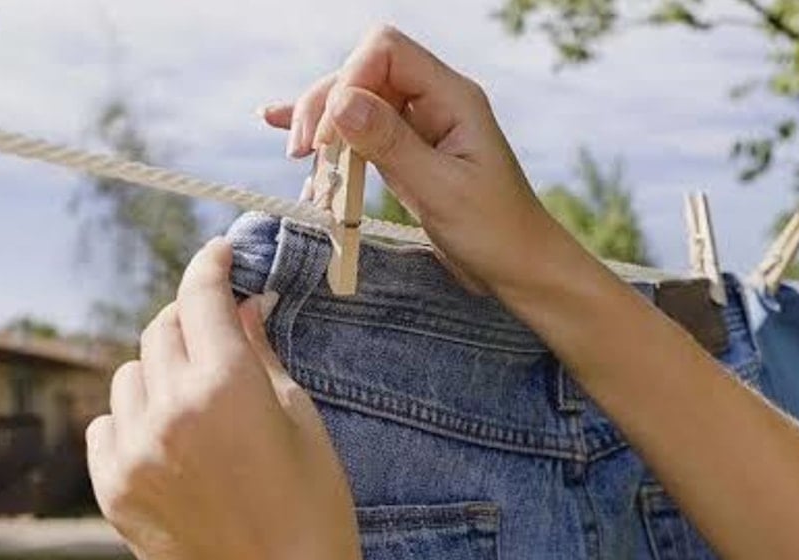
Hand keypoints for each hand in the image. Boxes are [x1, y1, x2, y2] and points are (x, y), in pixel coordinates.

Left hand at [86, 239, 384, 559]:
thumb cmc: (314, 507)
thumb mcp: (301, 418)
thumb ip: (261, 354)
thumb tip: (243, 305)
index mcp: (227, 385)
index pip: (202, 295)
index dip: (211, 265)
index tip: (220, 255)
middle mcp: (170, 410)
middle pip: (162, 329)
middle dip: (190, 318)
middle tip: (217, 330)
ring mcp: (134, 452)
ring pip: (129, 375)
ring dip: (159, 370)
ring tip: (194, 397)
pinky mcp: (113, 489)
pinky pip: (105, 425)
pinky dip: (131, 418)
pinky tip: (165, 436)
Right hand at [261, 25, 572, 295]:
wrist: (519, 269)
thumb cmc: (495, 233)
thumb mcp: (441, 190)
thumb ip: (391, 143)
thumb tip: (341, 102)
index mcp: (453, 97)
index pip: (385, 51)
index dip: (347, 82)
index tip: (325, 138)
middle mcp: (433, 101)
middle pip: (362, 71)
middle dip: (324, 105)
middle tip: (301, 153)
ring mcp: (417, 126)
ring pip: (354, 102)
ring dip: (321, 127)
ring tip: (301, 163)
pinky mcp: (404, 151)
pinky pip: (357, 130)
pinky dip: (324, 133)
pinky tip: (278, 122)